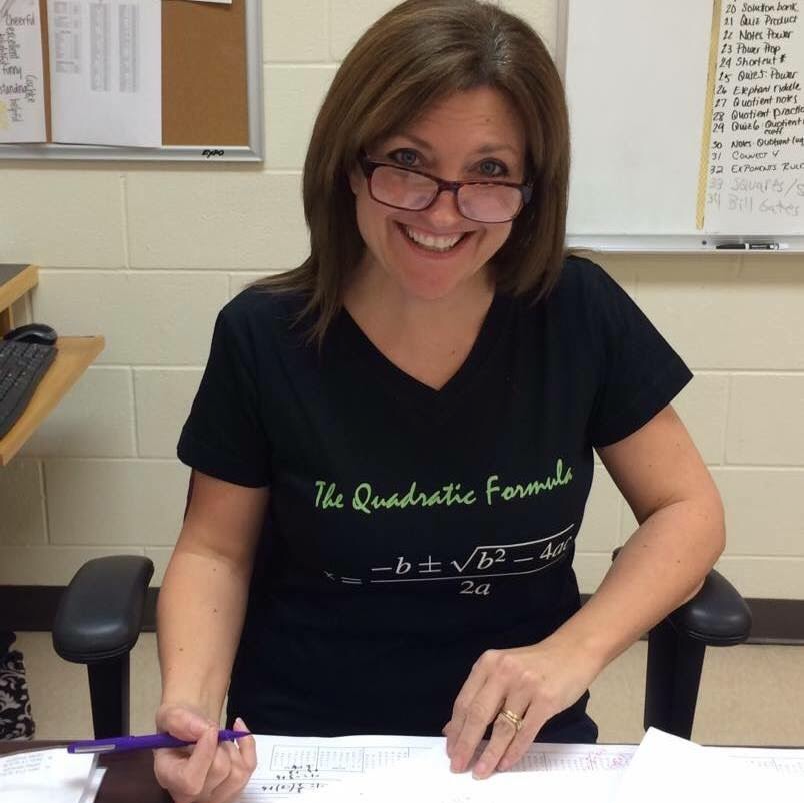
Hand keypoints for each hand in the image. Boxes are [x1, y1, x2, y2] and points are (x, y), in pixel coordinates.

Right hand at [153, 703, 256, 802]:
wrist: (190, 728)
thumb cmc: (178, 726)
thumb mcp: (169, 714)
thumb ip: (179, 720)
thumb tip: (203, 729)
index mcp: (169, 778)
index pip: (191, 780)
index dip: (205, 752)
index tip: (209, 729)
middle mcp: (190, 795)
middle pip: (220, 770)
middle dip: (220, 742)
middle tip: (209, 732)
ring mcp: (214, 795)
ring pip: (238, 773)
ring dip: (232, 746)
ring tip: (219, 738)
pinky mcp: (233, 788)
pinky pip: (250, 767)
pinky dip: (248, 744)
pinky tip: (238, 731)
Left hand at [442, 639, 597, 778]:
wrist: (571, 652)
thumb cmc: (533, 665)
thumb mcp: (501, 671)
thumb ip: (479, 695)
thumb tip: (452, 727)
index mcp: (487, 663)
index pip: (465, 701)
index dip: (456, 729)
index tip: (450, 750)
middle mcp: (504, 672)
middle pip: (479, 714)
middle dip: (466, 744)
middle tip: (458, 766)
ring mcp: (526, 685)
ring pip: (502, 727)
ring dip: (490, 753)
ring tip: (481, 771)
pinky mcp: (546, 700)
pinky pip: (525, 732)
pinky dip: (514, 751)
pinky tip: (505, 762)